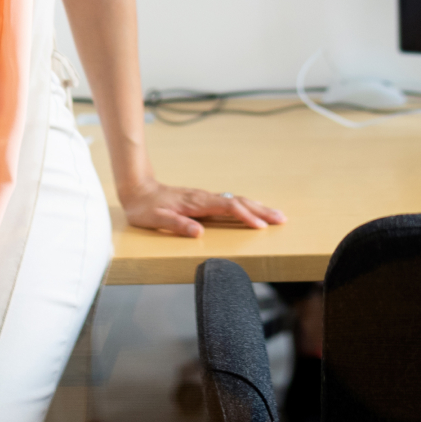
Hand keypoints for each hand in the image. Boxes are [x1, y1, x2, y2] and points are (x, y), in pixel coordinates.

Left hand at [120, 180, 285, 237]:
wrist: (138, 188)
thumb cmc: (145, 207)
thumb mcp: (155, 220)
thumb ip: (176, 225)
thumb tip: (198, 233)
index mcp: (197, 203)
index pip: (228, 208)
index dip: (245, 217)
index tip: (261, 226)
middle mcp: (205, 198)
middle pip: (239, 202)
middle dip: (261, 210)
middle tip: (282, 219)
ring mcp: (206, 198)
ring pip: (237, 200)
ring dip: (258, 207)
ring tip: (276, 215)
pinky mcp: (204, 200)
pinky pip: (231, 202)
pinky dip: (247, 206)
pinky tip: (254, 210)